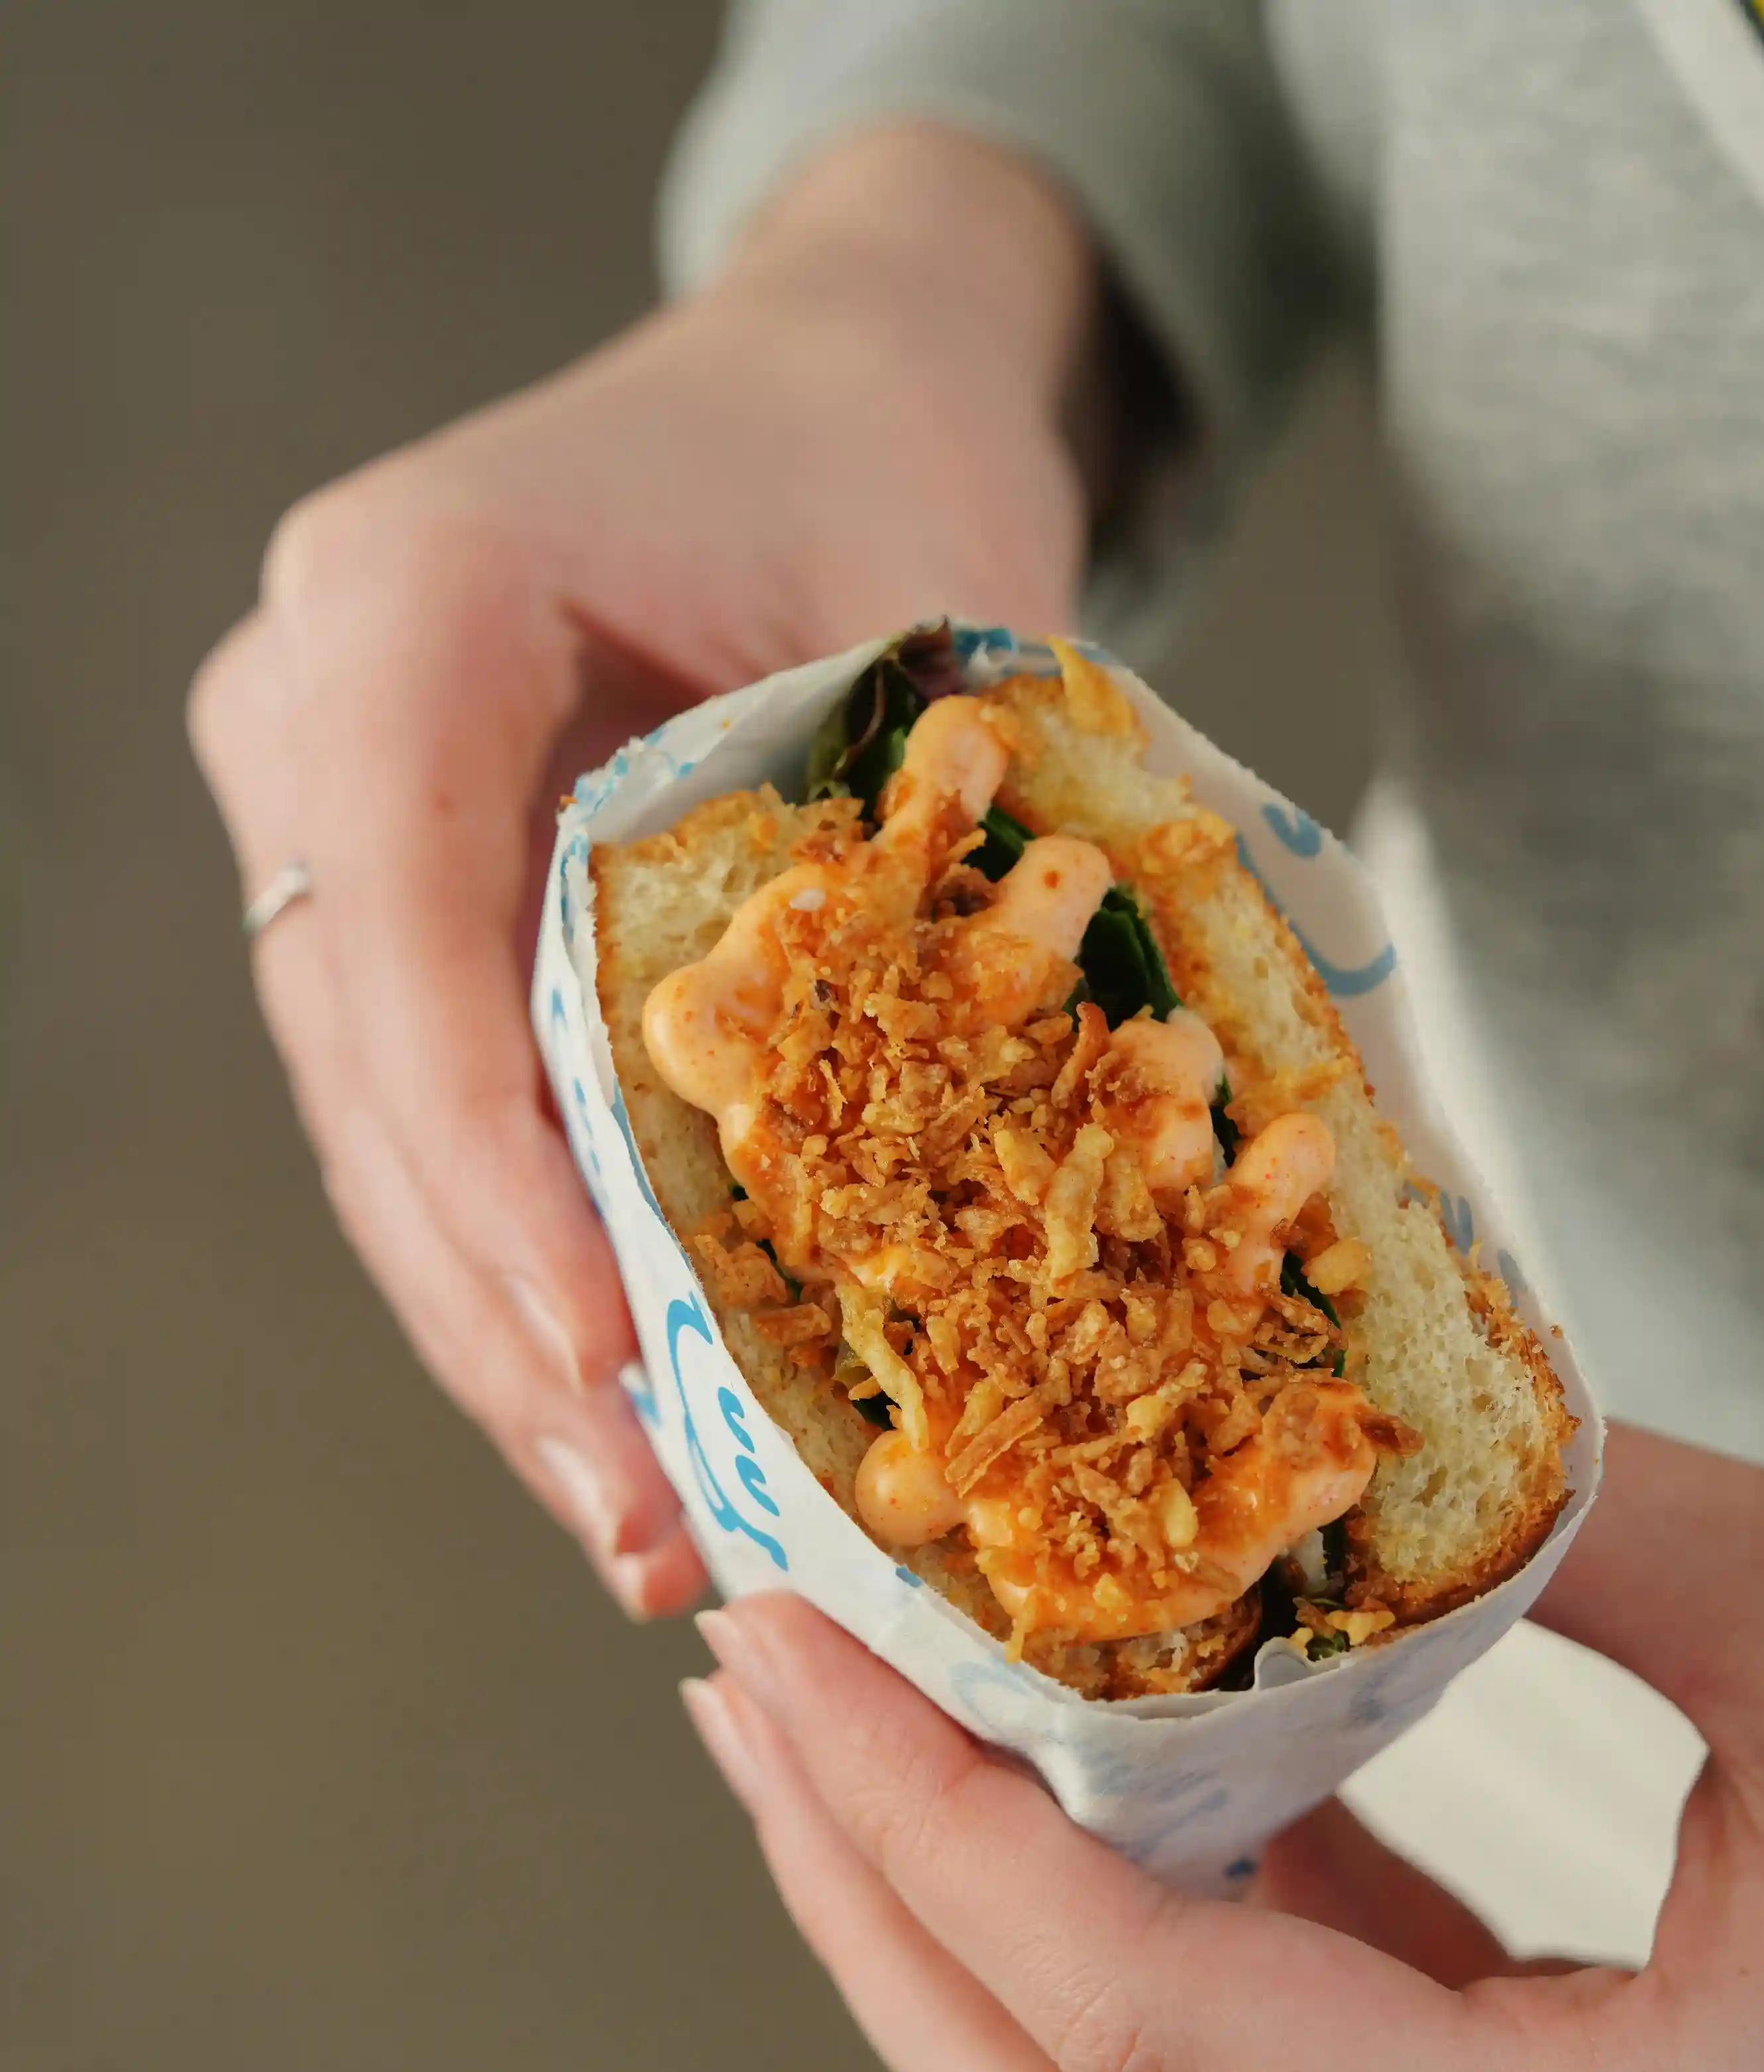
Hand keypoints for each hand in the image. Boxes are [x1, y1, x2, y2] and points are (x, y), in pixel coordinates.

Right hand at [188, 127, 1092, 1616]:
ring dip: (521, 1346)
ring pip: (401, 1142)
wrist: (826, 379)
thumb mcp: (929, 608)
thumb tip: (982, 1185)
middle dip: (513, 1320)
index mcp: (397, 608)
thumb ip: (912, 853)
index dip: (491, 1171)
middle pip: (380, 1084)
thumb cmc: (880, 451)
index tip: (606, 1354)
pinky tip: (641, 1425)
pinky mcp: (416, 921)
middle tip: (648, 1521)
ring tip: (652, 1533)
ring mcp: (345, 838)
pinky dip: (549, 1275)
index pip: (400, 933)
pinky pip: (459, 1126)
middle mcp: (315, 729)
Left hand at [681, 1425, 1763, 2071]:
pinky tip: (1090, 1791)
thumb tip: (1350, 1405)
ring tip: (854, 1736)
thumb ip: (1583, 1525)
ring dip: (972, 1939)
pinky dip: (1141, 1947)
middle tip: (756, 1693)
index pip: (1148, 2029)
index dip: (929, 1836)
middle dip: (876, 1907)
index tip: (795, 1659)